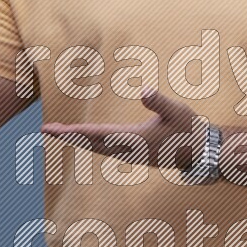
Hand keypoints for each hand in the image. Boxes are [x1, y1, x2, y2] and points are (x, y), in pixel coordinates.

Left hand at [41, 86, 205, 168]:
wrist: (200, 153)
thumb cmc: (189, 129)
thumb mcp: (177, 111)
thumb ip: (160, 101)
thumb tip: (144, 91)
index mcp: (136, 139)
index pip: (100, 135)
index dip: (78, 132)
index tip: (60, 130)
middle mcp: (129, 150)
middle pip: (92, 144)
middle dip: (68, 137)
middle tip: (45, 129)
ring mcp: (131, 155)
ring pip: (97, 148)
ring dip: (77, 141)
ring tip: (58, 132)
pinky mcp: (134, 155)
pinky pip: (105, 150)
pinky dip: (90, 144)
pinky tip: (84, 140)